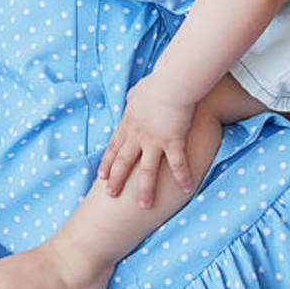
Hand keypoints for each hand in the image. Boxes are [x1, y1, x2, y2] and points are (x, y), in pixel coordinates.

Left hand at [97, 74, 195, 207]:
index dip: (108, 162)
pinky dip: (183, 177)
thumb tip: (131, 97)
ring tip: (144, 206)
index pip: (114, 145)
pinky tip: (187, 189)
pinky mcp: (173, 141)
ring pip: (147, 171)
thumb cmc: (157, 83)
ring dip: (145, 189)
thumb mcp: (138, 90)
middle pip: (124, 161)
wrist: (171, 82)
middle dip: (116, 180)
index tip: (101, 176)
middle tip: (110, 195)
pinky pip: (177, 164)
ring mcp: (155, 140)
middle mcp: (138, 135)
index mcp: (129, 122)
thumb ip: (133, 97)